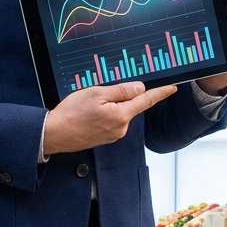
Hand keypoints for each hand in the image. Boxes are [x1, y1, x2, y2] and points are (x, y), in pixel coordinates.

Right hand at [43, 81, 177, 154]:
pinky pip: (110, 121)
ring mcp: (112, 135)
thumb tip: (139, 88)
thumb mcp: (96, 93)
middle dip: (119, 97)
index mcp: (121, 115)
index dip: (160, 93)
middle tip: (98, 93)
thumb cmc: (71, 113)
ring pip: (118, 113)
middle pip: (129, 106)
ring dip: (108, 106)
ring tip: (88, 106)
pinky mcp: (104, 138)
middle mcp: (120, 128)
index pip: (146, 101)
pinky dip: (102, 115)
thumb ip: (120, 91)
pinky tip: (87, 114)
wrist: (54, 134)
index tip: (172, 88)